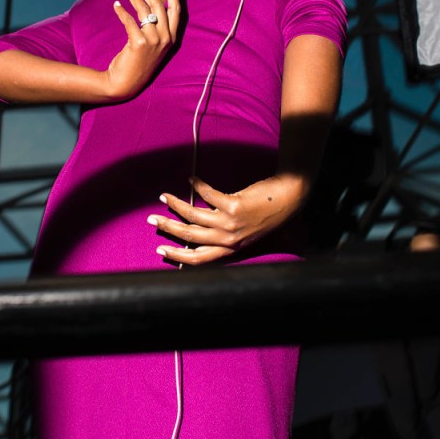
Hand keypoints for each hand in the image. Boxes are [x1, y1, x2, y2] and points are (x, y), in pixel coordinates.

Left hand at [101, 0, 180, 100]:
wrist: (125, 83)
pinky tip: (116, 5)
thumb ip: (156, 29)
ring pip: (144, 10)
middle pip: (159, 6)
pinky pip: (130, 20)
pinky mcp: (139, 43)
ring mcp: (154, 41)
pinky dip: (122, 11)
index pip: (176, 11)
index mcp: (172, 39)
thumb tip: (150, 6)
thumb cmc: (137, 63)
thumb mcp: (153, 45)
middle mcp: (166, 39)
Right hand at [147, 174, 307, 264]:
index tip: (160, 250)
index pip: (198, 259)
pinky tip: (192, 180)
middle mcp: (229, 239)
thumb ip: (223, 234)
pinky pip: (207, 195)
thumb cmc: (266, 214)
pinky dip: (197, 186)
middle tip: (151, 220)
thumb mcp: (244, 232)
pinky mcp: (233, 205)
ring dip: (176, 205)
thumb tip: (197, 227)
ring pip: (193, 216)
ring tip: (164, 196)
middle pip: (190, 237)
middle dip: (168, 228)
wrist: (287, 199)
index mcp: (230, 248)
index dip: (177, 256)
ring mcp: (230, 223)